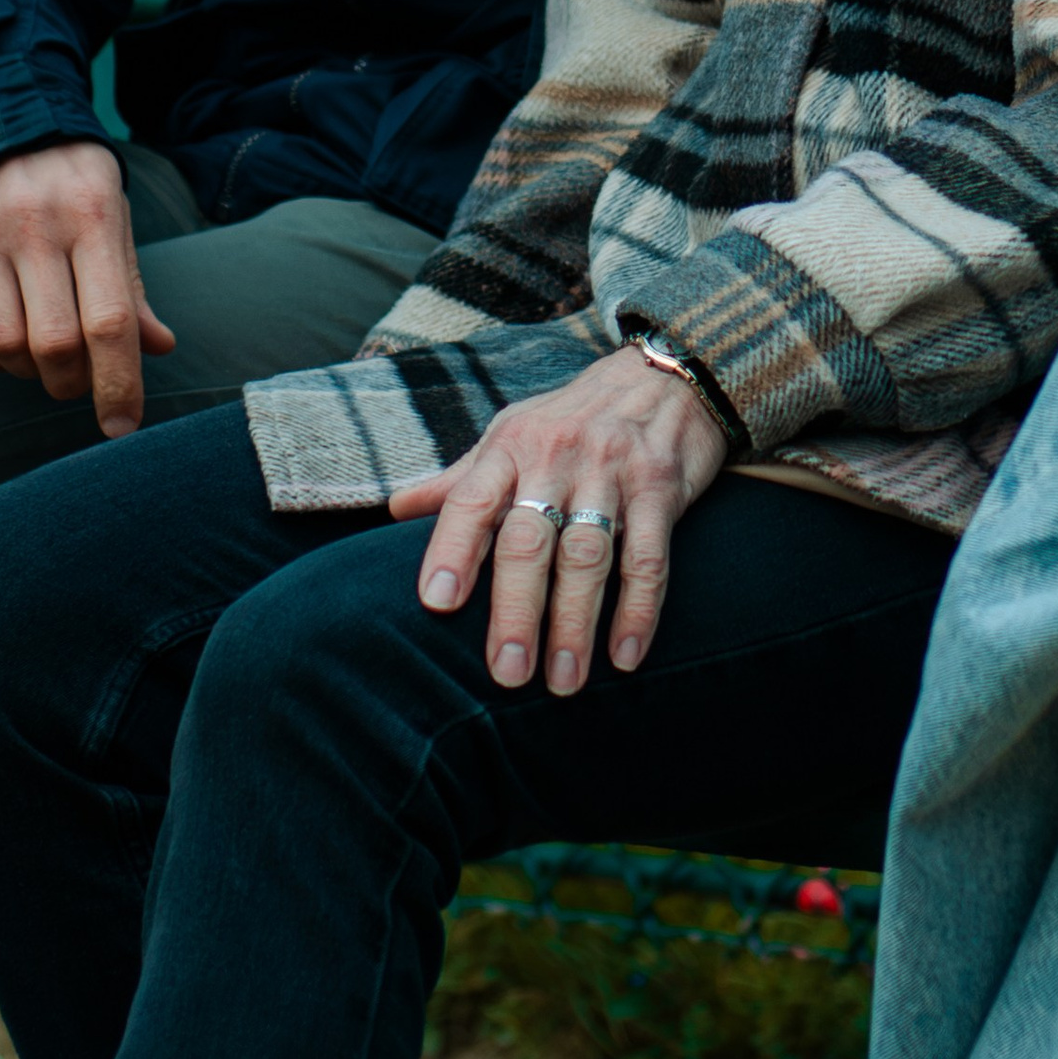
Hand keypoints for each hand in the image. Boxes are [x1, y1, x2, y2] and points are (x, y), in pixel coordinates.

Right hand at [0, 140, 176, 434]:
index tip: (123, 426)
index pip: (110, 320)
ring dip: (26, 374)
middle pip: (54, 344)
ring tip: (40, 358)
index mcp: (93, 215)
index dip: (119, 383)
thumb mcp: (113, 219)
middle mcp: (36, 224)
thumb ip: (130, 286)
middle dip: (72, 382)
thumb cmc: (70, 184)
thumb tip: (160, 347)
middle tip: (77, 379)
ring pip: (3, 345)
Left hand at [390, 347, 729, 692]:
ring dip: (575, 623)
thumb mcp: (511, 433)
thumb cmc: (571, 418)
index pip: (472, 500)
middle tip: (507, 673)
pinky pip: (649, 557)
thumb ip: (460, 480)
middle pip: (529, 540)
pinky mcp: (660, 488)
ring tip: (563, 681)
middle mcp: (557, 455)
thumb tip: (395, 512)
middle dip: (517, 610)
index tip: (436, 604)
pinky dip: (638, 609)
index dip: (451, 551)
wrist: (663, 377)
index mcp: (511, 446)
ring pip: (588, 556)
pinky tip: (625, 656)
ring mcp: (612, 471)